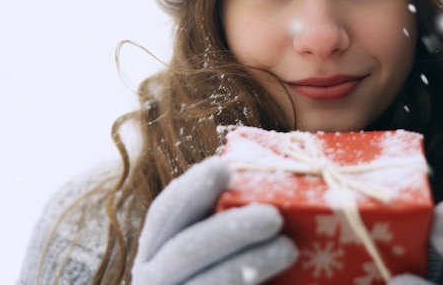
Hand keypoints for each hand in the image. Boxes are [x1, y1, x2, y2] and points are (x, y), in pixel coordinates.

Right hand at [131, 156, 297, 284]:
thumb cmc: (223, 269)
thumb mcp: (219, 245)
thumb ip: (230, 219)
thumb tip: (268, 186)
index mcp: (157, 249)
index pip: (165, 214)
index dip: (190, 190)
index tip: (222, 168)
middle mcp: (155, 278)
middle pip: (183, 252)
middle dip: (228, 230)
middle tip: (273, 216)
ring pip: (204, 284)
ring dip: (247, 264)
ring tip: (288, 248)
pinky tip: (280, 282)